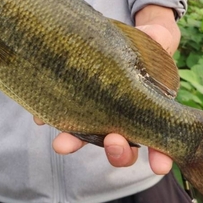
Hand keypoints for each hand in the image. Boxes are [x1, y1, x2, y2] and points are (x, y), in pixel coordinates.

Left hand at [35, 4, 180, 174]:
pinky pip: (63, 114)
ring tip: (61, 145)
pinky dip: (50, 117)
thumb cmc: (145, 45)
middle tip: (113, 142)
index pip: (159, 141)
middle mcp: (123, 120)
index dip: (161, 156)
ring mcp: (98, 114)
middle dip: (118, 151)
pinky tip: (41, 117)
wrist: (119, 36)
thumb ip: (159, 39)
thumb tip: (156, 37)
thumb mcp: (156, 39)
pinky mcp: (76, 102)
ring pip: (89, 137)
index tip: (161, 166)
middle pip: (122, 147)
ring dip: (76, 143)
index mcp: (150, 111)